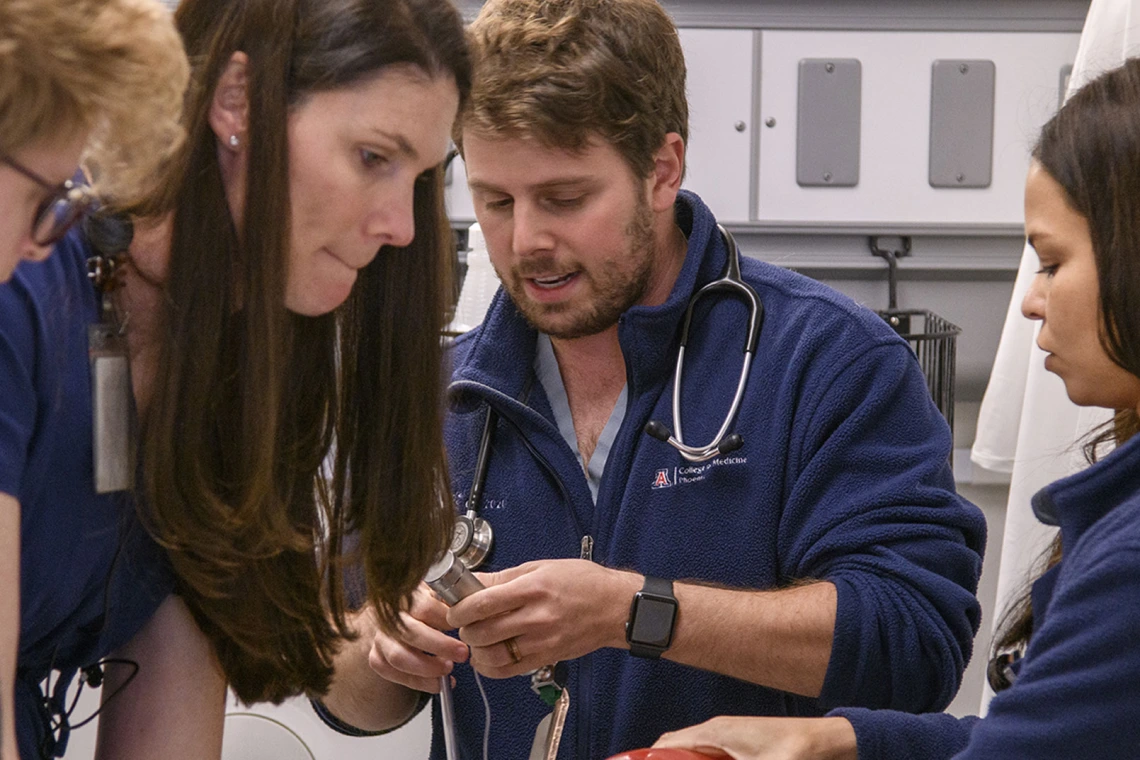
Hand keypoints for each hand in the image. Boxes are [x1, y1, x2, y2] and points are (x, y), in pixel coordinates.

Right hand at [367, 583, 470, 692]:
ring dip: (427, 668)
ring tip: (448, 670)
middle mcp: (390, 616)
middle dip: (440, 646)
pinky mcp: (376, 656)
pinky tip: (436, 683)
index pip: (424, 607)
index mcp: (408, 595)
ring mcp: (381, 637)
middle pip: (411, 632)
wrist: (395, 615)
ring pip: (398, 656)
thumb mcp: (439, 595)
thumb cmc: (425, 605)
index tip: (464, 626)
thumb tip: (473, 605)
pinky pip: (392, 673)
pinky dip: (417, 682)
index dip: (446, 619)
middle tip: (463, 653)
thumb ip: (452, 600)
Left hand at [447, 559, 640, 677]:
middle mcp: (536, 617)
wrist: (614, 606)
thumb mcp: (541, 567)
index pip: (484, 602)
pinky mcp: (545, 658)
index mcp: (533, 589)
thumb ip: (504, 577)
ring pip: (491, 655)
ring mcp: (541, 641)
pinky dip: (489, 667)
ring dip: (475, 649)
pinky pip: (507, 670)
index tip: (454, 608)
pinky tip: (487, 656)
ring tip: (476, 639)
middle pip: (483, 631)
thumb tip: (472, 581)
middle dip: (465, 628)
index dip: (460, 608)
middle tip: (464, 622)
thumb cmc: (582, 582)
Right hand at [653, 717, 857, 759]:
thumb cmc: (795, 752)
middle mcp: (716, 731)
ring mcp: (728, 738)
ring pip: (692, 753)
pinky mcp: (740, 747)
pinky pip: (708, 756)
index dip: (647, 758)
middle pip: (675, 749)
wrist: (825, 743)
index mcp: (714, 732)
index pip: (667, 744)